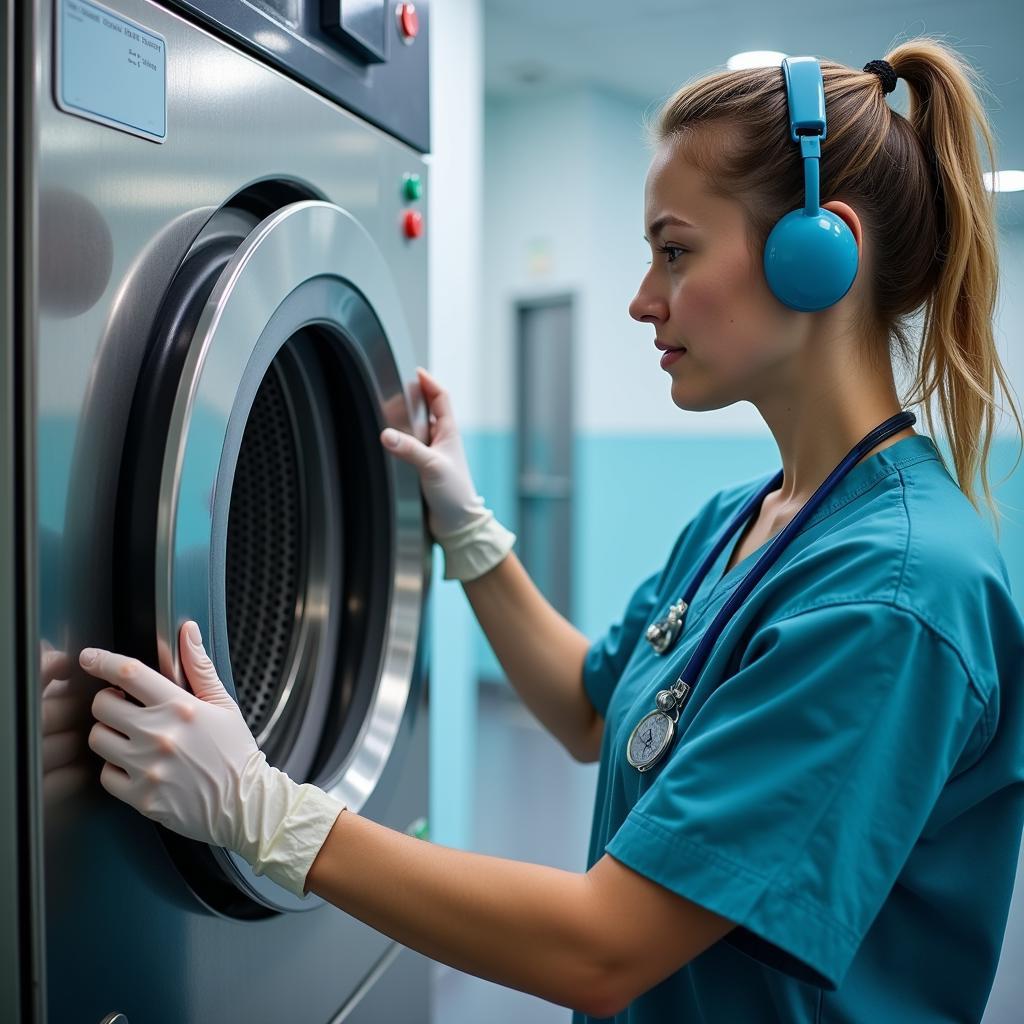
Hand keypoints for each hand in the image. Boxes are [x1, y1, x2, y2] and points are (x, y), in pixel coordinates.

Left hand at [81, 621, 262, 850]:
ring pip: (98, 739)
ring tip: (131, 739)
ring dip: (109, 735)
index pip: (129, 674)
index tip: (89, 658)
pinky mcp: (141, 796)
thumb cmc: (234, 752)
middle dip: (109, 702)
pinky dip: (116, 770)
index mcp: (181, 707)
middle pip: (102, 706)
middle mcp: (160, 735)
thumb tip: (187, 631)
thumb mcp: (223, 704)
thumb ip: (199, 667)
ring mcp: (148, 767)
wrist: (244, 803)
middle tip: (124, 708)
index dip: (102, 661)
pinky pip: (105, 775)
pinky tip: (137, 767)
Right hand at [380, 367, 485, 538]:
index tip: (415, 372)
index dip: (429, 382)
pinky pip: (410, 447)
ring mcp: (433, 454)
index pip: (440, 398)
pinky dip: (400, 441)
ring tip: (386, 412)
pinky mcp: (423, 469)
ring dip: (405, 421)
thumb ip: (409, 450)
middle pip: (427, 410)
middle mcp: (441, 440)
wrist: (457, 524)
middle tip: (393, 390)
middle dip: (412, 398)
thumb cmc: (454, 494)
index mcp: (449, 433)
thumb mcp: (431, 467)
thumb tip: (386, 435)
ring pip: (417, 429)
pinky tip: (389, 443)